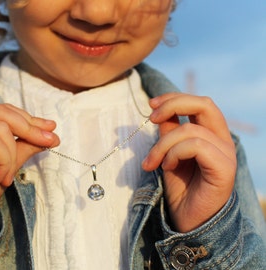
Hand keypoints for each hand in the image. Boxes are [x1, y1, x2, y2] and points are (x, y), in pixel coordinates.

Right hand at [0, 104, 59, 235]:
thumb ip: (26, 144)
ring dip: (12, 156)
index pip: (2, 110)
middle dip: (30, 129)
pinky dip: (4, 161)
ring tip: (6, 176)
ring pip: (1, 129)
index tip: (51, 128)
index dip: (29, 118)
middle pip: (2, 113)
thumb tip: (51, 131)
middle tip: (48, 143)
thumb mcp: (11, 162)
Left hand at [142, 93, 236, 231]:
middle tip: (152, 117)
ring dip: (163, 145)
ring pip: (190, 130)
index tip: (151, 104)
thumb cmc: (179, 187)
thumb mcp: (169, 153)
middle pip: (204, 104)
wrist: (188, 219)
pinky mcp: (224, 168)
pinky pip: (196, 146)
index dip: (174, 98)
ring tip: (154, 162)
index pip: (198, 103)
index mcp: (211, 134)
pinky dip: (174, 154)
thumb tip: (159, 110)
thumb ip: (168, 132)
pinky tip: (167, 167)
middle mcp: (222, 140)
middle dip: (173, 104)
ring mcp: (226, 153)